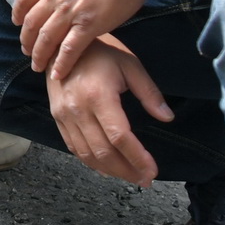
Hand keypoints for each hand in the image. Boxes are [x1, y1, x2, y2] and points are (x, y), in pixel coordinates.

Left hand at [13, 0, 166, 79]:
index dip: (18, 14)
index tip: (17, 23)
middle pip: (31, 23)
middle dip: (26, 39)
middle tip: (26, 50)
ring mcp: (69, 12)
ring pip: (46, 39)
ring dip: (38, 55)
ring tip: (36, 65)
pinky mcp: (88, 25)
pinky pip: (69, 50)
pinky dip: (61, 64)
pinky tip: (56, 74)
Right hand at [45, 39, 172, 185]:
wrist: (60, 44)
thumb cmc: (100, 53)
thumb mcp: (129, 65)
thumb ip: (149, 93)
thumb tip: (167, 117)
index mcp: (98, 96)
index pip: (119, 137)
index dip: (137, 158)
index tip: (153, 171)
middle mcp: (78, 109)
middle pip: (103, 152)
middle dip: (127, 171)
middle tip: (145, 180)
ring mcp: (64, 116)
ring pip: (87, 154)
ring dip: (110, 171)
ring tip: (131, 177)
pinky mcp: (57, 118)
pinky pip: (74, 148)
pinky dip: (91, 162)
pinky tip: (107, 168)